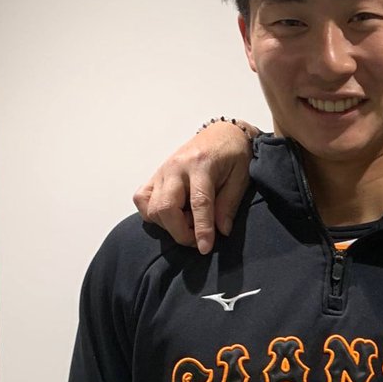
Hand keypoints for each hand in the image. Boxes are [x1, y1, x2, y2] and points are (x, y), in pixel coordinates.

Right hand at [133, 119, 255, 253]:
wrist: (223, 133)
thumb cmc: (234, 154)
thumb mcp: (241, 177)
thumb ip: (229, 204)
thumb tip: (221, 231)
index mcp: (201, 165)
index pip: (199, 203)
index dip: (202, 229)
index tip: (205, 248)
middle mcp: (176, 167)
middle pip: (166, 207)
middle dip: (180, 232)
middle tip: (198, 239)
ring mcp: (162, 171)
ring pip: (150, 207)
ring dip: (168, 224)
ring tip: (188, 222)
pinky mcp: (155, 175)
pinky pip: (142, 199)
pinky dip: (152, 213)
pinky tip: (172, 215)